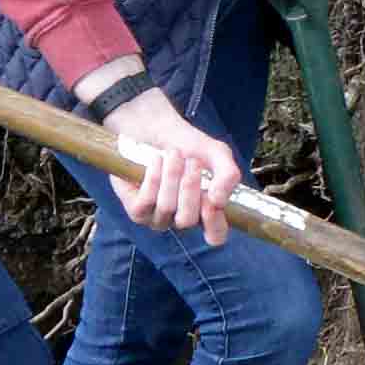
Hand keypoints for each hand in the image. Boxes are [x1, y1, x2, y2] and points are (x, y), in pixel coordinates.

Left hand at [104, 90, 243, 240]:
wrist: (154, 128)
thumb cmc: (187, 145)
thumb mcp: (216, 153)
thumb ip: (228, 174)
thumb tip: (219, 201)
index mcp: (205, 211)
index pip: (215, 236)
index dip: (214, 223)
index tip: (213, 200)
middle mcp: (181, 219)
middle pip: (187, 220)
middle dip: (190, 186)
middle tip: (192, 161)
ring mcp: (157, 218)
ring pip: (166, 207)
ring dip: (172, 175)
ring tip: (173, 154)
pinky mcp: (136, 210)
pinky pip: (146, 201)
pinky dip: (153, 177)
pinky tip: (156, 161)